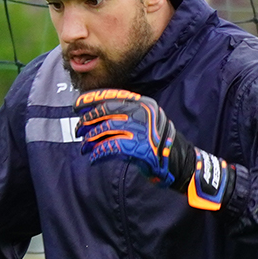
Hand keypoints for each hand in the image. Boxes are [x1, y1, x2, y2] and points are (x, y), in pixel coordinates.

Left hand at [74, 89, 234, 209]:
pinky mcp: (138, 147)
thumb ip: (127, 115)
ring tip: (84, 147)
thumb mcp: (147, 121)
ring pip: (105, 131)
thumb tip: (96, 116)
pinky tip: (94, 158)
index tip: (77, 104)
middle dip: (87, 121)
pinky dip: (99, 154)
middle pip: (105, 112)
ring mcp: (141, 130)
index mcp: (143, 104)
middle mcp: (142, 113)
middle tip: (78, 130)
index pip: (112, 96)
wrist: (181, 163)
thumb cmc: (159, 144)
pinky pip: (111, 148)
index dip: (92, 99)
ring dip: (90, 140)